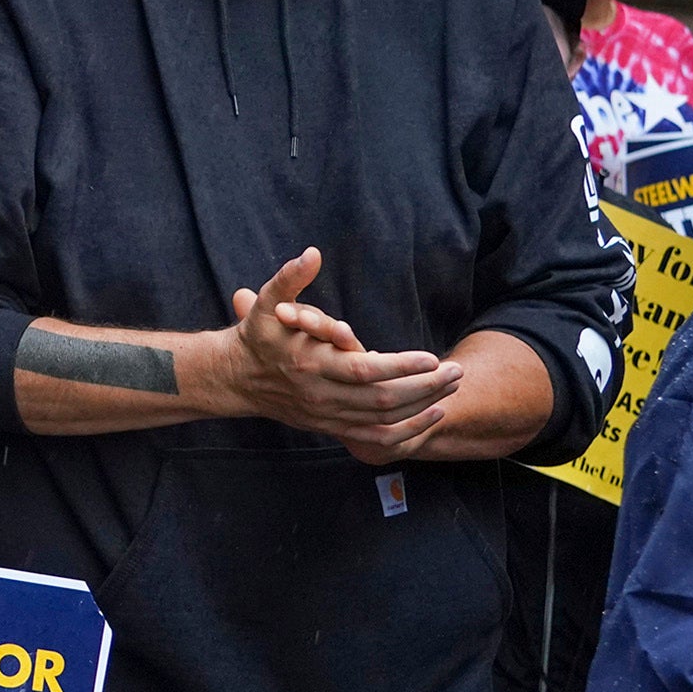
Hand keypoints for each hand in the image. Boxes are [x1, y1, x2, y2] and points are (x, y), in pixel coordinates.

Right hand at [221, 248, 458, 452]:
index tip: (431, 357)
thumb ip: (290, 278)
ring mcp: (328, 416)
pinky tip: (432, 414)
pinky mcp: (332, 427)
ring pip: (384, 419)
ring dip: (423, 406)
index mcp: (310, 364)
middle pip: (383, 399)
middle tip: (455, 372)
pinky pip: (377, 438)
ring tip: (451, 388)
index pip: (363, 371)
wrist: (236, 379)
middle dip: (425, 387)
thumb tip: (312, 253)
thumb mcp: (267, 302)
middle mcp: (321, 395)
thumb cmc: (257, 336)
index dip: (400, 367)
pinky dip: (409, 430)